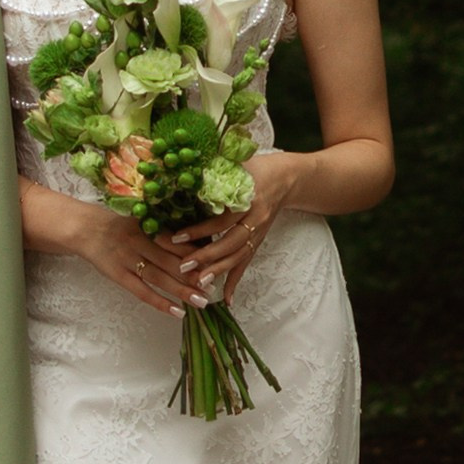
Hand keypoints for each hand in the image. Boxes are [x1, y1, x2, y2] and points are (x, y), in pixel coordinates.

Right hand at [22, 181, 206, 314]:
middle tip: (215, 287)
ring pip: (158, 277)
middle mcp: (140, 240)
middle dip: (194, 274)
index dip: (197, 253)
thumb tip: (198, 243)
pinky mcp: (117, 274)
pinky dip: (159, 302)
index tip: (217, 262)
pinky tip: (176, 312)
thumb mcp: (142, 220)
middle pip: (171, 259)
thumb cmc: (120, 226)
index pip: (178, 240)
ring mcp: (127, 258)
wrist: (84, 228)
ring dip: (181, 290)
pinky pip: (140, 291)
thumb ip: (165, 230)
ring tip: (201, 302)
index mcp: (149, 224)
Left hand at [166, 152, 294, 303]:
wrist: (286, 178)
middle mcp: (255, 219)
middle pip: (230, 243)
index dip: (200, 230)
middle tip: (183, 266)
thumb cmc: (255, 168)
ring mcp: (258, 233)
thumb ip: (213, 173)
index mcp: (249, 198)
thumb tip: (181, 175)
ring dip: (219, 271)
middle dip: (206, 257)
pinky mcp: (258, 242)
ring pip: (238, 256)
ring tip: (199, 283)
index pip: (221, 219)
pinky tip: (226, 299)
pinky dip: (235, 281)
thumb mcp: (236, 164)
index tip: (177, 237)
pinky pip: (246, 264)